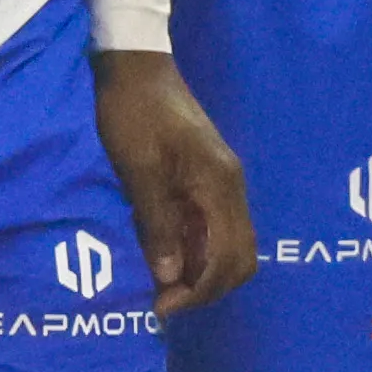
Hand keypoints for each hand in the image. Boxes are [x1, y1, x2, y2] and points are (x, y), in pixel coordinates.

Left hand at [93, 50, 254, 317]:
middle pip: (239, 257)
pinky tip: (166, 254)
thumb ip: (156, 223)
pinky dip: (197, 248)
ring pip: (229, 244)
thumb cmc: (132, 113)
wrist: (136, 65)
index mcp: (220, 187)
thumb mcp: (138, 169)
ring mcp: (223, 181)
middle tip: (162, 301)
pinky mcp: (209, 176)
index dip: (199, 291)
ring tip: (162, 284)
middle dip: (206, 287)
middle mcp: (232, 188)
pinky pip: (214, 225)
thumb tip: (170, 276)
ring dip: (202, 270)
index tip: (162, 307)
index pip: (229, 258)